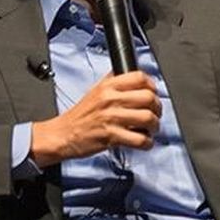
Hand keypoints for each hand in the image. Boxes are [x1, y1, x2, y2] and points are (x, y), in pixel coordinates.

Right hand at [29, 70, 158, 165]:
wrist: (62, 134)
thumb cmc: (80, 116)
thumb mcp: (95, 91)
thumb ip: (113, 82)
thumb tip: (135, 76)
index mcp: (107, 86)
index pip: (139, 77)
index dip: (152, 86)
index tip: (153, 94)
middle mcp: (110, 99)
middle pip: (149, 98)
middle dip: (157, 109)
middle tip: (154, 115)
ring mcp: (111, 118)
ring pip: (148, 118)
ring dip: (154, 127)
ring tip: (149, 130)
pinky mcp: (111, 136)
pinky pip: (140, 139)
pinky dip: (147, 143)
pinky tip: (143, 142)